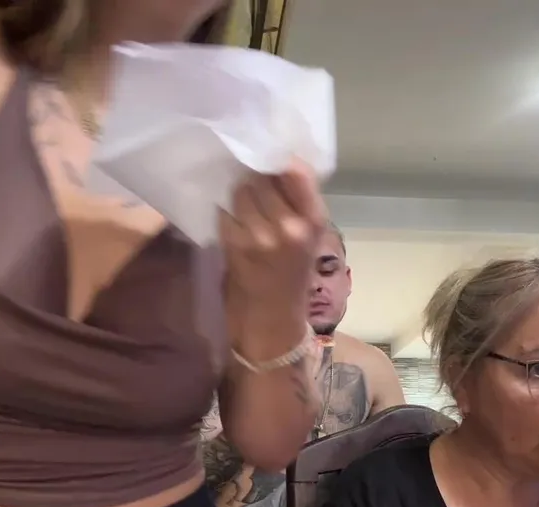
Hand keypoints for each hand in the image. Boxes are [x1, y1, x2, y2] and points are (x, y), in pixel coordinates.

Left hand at [220, 161, 325, 315]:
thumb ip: (299, 202)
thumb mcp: (309, 237)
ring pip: (241, 191)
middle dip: (256, 176)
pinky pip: (224, 212)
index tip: (272, 157)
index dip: (280, 160)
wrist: (272, 317)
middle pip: (264, 177)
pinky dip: (226, 214)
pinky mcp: (235, 245)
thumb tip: (279, 159)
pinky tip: (234, 225)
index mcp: (314, 221)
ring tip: (244, 206)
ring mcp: (260, 236)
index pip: (297, 171)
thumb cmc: (292, 273)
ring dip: (238, 194)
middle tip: (253, 182)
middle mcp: (290, 227)